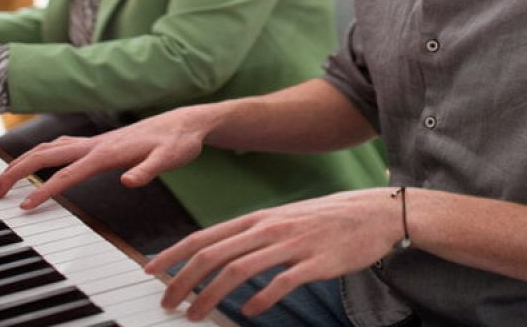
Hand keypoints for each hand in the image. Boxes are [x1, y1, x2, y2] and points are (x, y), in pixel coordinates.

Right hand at [0, 106, 208, 206]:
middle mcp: (98, 144)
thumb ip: (149, 169)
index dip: (45, 190)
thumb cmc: (179, 142)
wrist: (187, 122)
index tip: (24, 206)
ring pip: (52, 148)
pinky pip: (64, 146)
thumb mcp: (170, 158)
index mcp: (108, 151)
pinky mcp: (102, 142)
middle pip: (47, 155)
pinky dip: (44, 154)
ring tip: (6, 180)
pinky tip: (41, 161)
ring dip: (25, 162)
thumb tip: (129, 181)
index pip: (69, 173)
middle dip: (17, 171)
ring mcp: (98, 141)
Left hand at [145, 188, 404, 320]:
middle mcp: (270, 228)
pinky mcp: (314, 262)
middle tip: (166, 302)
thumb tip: (222, 257)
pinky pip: (281, 282)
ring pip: (239, 269)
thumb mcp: (284, 220)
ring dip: (211, 294)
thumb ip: (254, 237)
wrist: (373, 212)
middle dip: (183, 279)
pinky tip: (249, 312)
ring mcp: (292, 244)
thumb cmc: (325, 219)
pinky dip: (260, 298)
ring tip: (195, 314)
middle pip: (215, 253)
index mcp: (259, 218)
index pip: (207, 235)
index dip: (176, 253)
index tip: (153, 271)